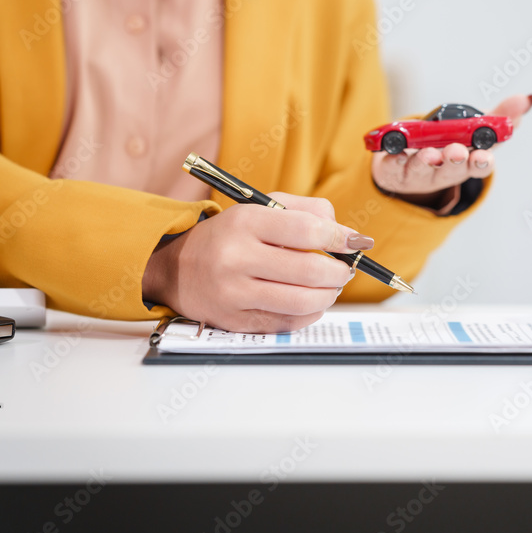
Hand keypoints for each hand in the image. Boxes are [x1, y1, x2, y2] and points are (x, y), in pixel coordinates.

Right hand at [143, 194, 372, 332]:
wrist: (177, 268)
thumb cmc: (231, 236)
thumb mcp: (262, 209)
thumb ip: (307, 212)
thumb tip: (348, 235)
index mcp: (245, 222)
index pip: (307, 230)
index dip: (339, 238)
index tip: (355, 243)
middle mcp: (236, 258)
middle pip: (310, 271)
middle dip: (339, 272)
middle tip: (345, 270)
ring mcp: (234, 293)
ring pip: (303, 302)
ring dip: (329, 295)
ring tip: (331, 287)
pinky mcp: (235, 321)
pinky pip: (288, 323)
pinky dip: (310, 313)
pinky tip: (312, 302)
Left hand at [370, 94, 531, 208]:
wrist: (407, 169)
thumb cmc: (448, 147)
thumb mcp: (476, 132)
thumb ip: (501, 116)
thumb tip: (528, 98)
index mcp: (466, 163)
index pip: (479, 166)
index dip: (482, 163)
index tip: (485, 157)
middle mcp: (444, 171)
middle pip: (451, 169)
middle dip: (455, 161)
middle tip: (457, 153)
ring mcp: (419, 173)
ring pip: (423, 169)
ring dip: (427, 162)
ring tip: (430, 154)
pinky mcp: (394, 169)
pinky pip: (392, 165)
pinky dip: (393, 158)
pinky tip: (395, 151)